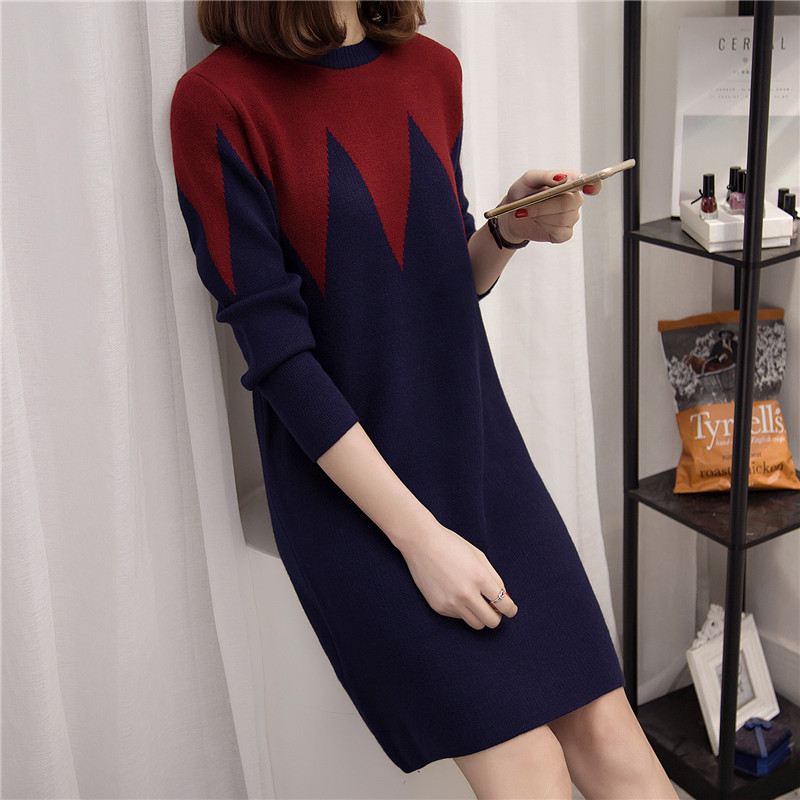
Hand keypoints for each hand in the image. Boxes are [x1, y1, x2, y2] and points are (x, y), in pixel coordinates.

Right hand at [396, 518, 517, 629]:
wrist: (421, 542)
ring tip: (477, 604)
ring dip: (481, 617)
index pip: (503, 604)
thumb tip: (505, 599)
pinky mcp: (439, 607)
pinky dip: (463, 610)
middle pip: (491, 621)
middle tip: (494, 609)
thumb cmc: (452, 545)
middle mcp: (466, 593)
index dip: (510, 610)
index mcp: (479, 577)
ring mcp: (451, 602)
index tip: (510, 610)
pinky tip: (457, 594)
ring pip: (476, 624)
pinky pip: (458, 617)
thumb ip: (495, 579)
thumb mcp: (479, 557)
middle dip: (497, 617)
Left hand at [496, 169, 601, 244]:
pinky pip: (561, 233)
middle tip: (524, 207)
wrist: (511, 216)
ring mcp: (571, 217)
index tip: (587, 188)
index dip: (593, 185)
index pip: (591, 182)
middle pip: (569, 202)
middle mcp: (574, 199)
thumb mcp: (529, 179)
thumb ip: (545, 175)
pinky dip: (544, 228)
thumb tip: (561, 178)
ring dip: (540, 216)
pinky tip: (537, 223)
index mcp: (569, 182)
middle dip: (544, 205)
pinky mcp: (564, 233)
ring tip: (528, 213)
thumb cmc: (522, 194)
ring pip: (563, 218)